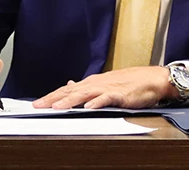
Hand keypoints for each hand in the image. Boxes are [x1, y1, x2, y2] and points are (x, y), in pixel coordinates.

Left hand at [34, 66, 172, 109]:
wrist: (151, 79)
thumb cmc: (129, 83)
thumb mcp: (104, 83)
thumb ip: (86, 86)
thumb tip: (70, 83)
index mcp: (91, 83)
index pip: (66, 89)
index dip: (51, 96)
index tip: (37, 103)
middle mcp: (96, 84)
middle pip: (70, 91)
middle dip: (53, 99)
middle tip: (38, 106)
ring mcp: (107, 88)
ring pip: (84, 94)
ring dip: (70, 101)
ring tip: (57, 107)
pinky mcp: (120, 94)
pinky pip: (106, 99)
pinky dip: (96, 103)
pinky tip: (88, 108)